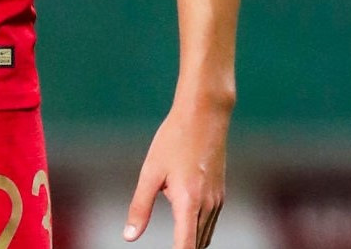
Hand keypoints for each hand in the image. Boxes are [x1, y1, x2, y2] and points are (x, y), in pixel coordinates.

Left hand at [123, 101, 229, 247]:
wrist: (204, 115)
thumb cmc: (174, 139)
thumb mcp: (151, 171)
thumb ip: (140, 206)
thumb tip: (129, 236)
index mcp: (189, 202)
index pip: (186, 248)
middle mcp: (208, 205)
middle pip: (196, 246)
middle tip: (167, 247)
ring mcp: (217, 200)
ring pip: (205, 236)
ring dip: (190, 242)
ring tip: (174, 240)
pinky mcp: (220, 194)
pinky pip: (210, 222)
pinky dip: (198, 229)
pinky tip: (184, 220)